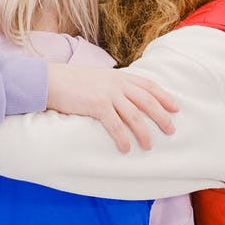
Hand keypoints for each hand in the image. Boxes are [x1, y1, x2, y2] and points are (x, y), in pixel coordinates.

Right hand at [45, 63, 178, 152]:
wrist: (48, 80)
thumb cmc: (69, 81)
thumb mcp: (96, 78)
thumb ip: (111, 85)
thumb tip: (122, 97)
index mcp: (118, 76)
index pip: (148, 85)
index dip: (164, 96)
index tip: (175, 108)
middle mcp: (116, 84)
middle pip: (147, 101)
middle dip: (162, 116)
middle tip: (171, 130)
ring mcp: (108, 94)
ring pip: (135, 115)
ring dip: (144, 132)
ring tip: (149, 146)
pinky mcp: (97, 105)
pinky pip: (115, 125)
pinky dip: (123, 138)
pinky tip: (126, 148)